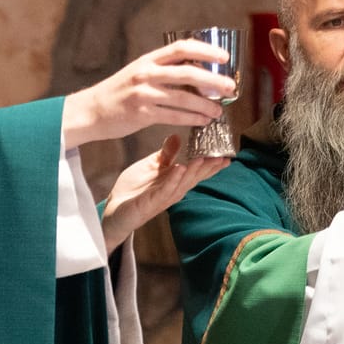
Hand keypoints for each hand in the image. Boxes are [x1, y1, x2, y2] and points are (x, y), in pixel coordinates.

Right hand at [61, 40, 232, 146]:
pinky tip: (203, 121)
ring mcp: (143, 94)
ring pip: (183, 98)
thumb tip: (198, 75)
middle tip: (230, 87)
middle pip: (187, 73)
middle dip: (213, 80)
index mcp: (148, 60)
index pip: (181, 48)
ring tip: (219, 111)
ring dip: (205, 105)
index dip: (206, 51)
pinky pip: (173, 116)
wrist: (91, 111)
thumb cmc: (119, 93)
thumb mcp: (138, 73)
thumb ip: (163, 71)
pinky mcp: (141, 114)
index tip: (224, 58)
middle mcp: (146, 73)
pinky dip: (191, 119)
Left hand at [100, 134, 228, 252]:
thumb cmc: (135, 189)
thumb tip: (177, 136)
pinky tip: (180, 169)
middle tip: (224, 156)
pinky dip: (173, 179)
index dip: (212, 164)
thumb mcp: (152, 166)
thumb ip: (166, 154)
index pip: (197, 171)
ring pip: (182, 183)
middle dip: (209, 167)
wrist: (115, 208)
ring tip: (204, 159)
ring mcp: (163, 197)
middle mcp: (174, 189)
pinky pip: (164, 190)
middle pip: (194, 177)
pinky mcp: (150, 202)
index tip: (228, 154)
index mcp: (176, 180)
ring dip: (194, 171)